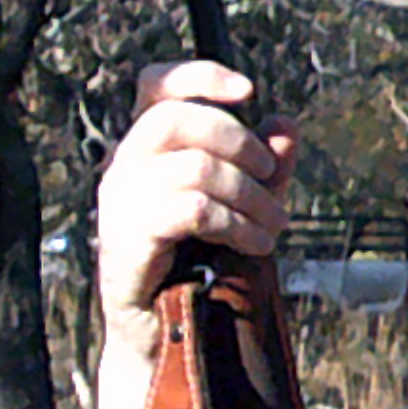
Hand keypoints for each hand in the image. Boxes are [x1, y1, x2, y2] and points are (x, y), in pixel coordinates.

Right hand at [95, 59, 294, 328]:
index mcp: (148, 148)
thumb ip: (264, 166)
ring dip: (250, 196)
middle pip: (177, 117)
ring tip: (273, 226)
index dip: (199, 75)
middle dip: (240, 143)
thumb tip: (287, 124)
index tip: (248, 90)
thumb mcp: (243, 205)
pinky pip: (192, 210)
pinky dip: (236, 223)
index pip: (155, 85)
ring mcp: (120, 200)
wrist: (164, 333)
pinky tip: (254, 243)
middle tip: (272, 179)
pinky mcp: (127, 238)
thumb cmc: (200, 264)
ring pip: (194, 167)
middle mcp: (124, 165)